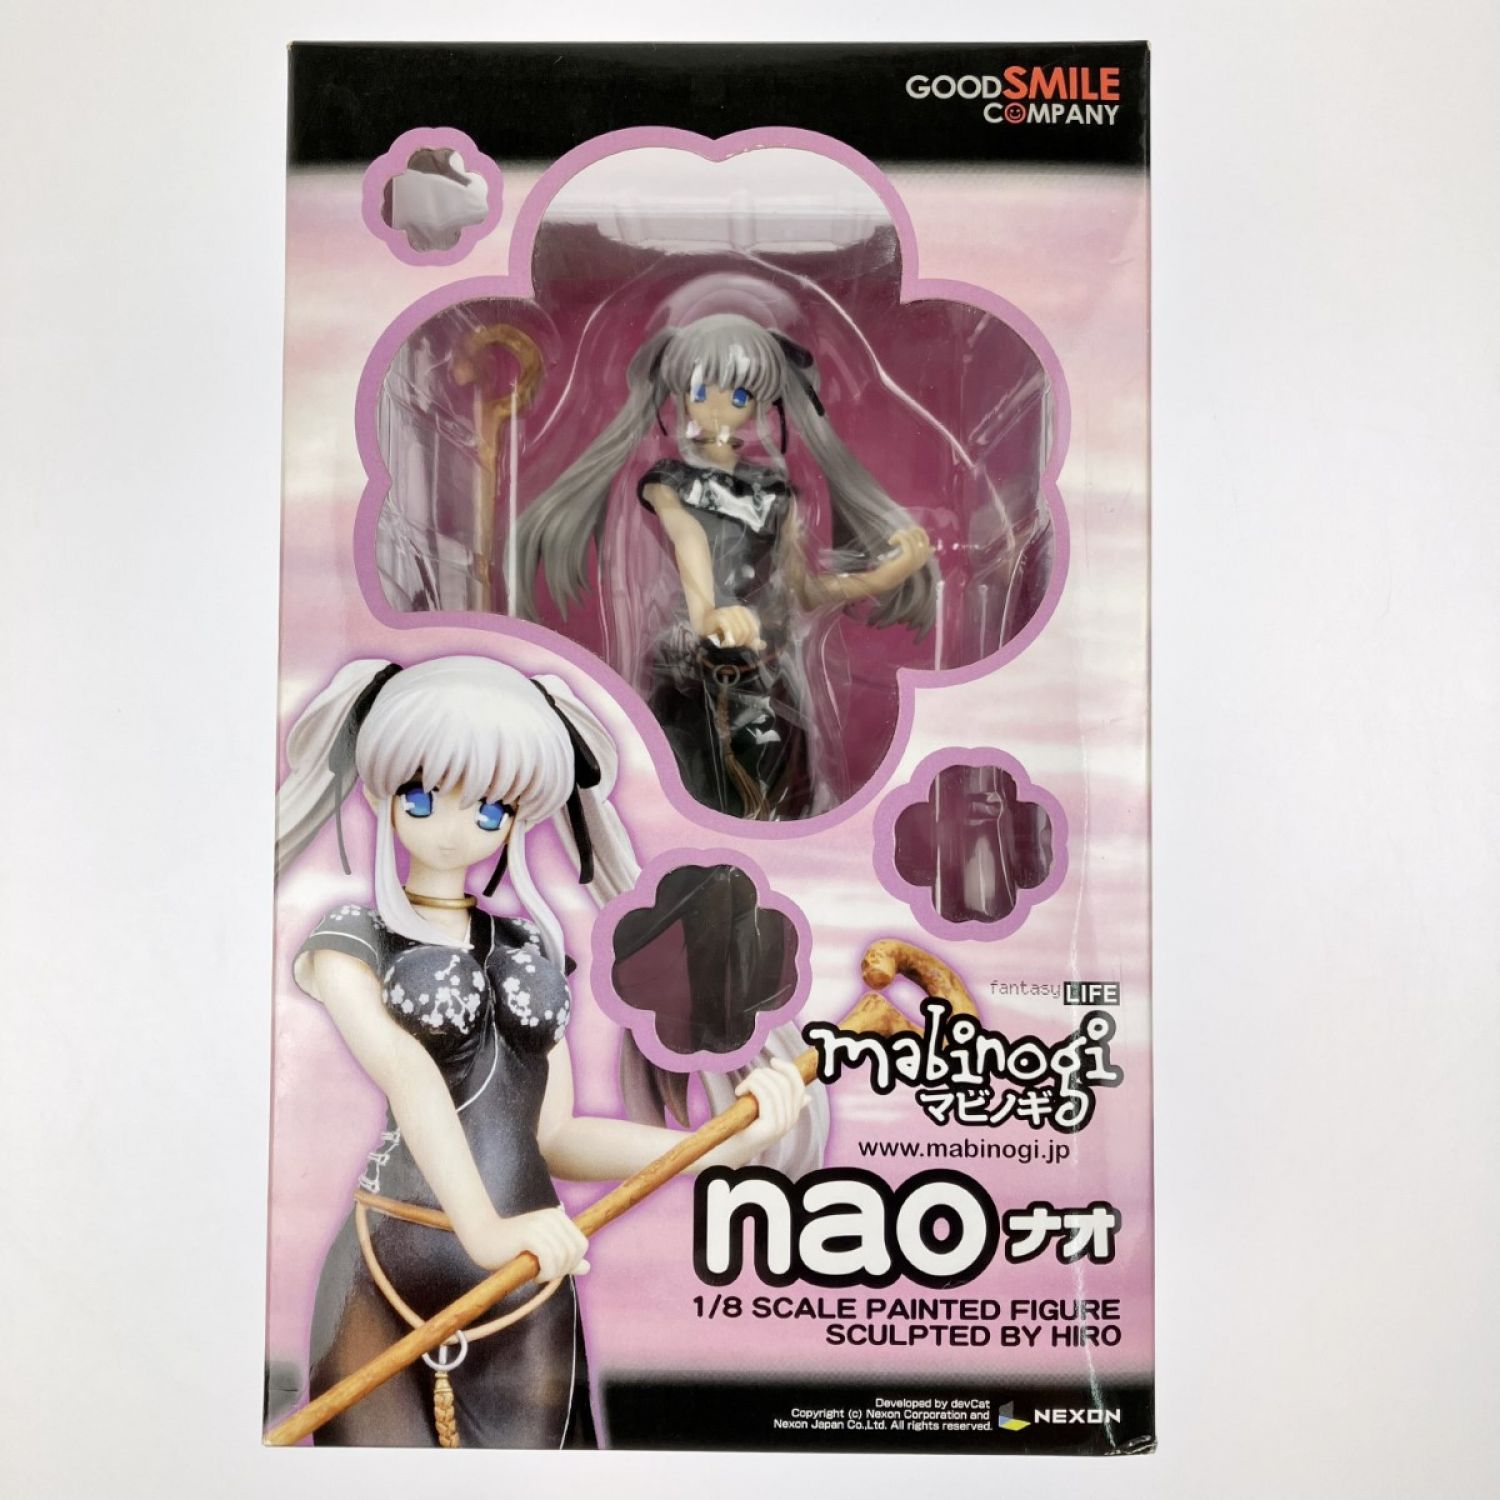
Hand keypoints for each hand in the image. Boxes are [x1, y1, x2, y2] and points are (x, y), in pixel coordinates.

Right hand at [456, 1206, 589, 1278]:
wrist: (481, 1238)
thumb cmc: (511, 1248)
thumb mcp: (542, 1253)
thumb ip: (564, 1259)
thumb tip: (588, 1268)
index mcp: (559, 1217)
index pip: (581, 1245)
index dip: (572, 1263)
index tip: (554, 1270)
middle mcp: (553, 1216)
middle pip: (574, 1252)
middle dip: (562, 1270)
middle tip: (543, 1275)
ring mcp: (541, 1224)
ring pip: (563, 1257)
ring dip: (552, 1273)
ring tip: (536, 1275)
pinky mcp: (530, 1234)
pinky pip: (550, 1259)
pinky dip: (545, 1273)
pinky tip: (533, 1275)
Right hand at [700, 605, 764, 650]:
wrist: (702, 622)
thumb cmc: (720, 629)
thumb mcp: (737, 634)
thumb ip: (750, 639)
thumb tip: (763, 645)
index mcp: (744, 612)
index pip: (755, 629)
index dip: (751, 640)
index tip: (742, 645)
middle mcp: (738, 609)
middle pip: (748, 631)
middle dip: (742, 642)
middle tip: (733, 646)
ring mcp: (728, 612)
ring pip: (740, 631)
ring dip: (734, 642)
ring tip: (728, 645)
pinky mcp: (720, 616)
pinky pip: (729, 628)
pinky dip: (727, 638)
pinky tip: (723, 643)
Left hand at [728, 1058, 809, 1163]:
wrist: (725, 1152)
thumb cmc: (742, 1129)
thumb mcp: (765, 1113)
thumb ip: (783, 1104)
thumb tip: (808, 1098)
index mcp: (793, 1115)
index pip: (798, 1085)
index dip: (787, 1069)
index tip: (772, 1060)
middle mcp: (791, 1121)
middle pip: (784, 1082)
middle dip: (764, 1073)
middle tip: (748, 1080)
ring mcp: (782, 1125)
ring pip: (774, 1086)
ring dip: (754, 1079)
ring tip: (741, 1087)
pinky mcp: (770, 1127)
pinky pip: (765, 1095)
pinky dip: (751, 1086)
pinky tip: (740, 1092)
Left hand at [870, 526, 933, 589]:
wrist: (880, 582)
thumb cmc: (889, 571)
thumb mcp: (903, 560)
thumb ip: (913, 553)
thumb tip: (931, 547)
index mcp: (921, 561)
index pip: (927, 543)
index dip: (920, 533)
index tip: (909, 530)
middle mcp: (921, 561)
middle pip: (923, 539)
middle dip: (912, 531)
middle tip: (900, 533)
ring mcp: (916, 560)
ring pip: (914, 539)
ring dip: (902, 535)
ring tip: (892, 539)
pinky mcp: (908, 559)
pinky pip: (906, 541)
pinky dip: (898, 537)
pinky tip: (891, 542)